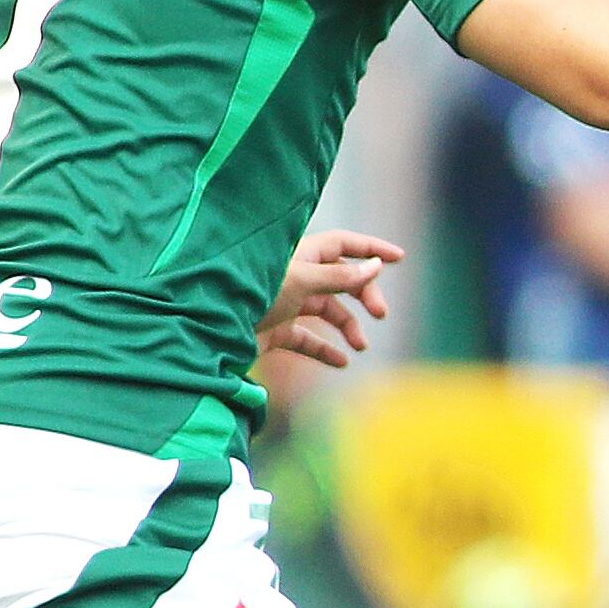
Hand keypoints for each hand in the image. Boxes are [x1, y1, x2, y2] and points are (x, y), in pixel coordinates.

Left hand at [259, 229, 404, 368]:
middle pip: (342, 280)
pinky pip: (308, 340)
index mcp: (302, 256)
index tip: (399, 258)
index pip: (344, 244)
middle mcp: (296, 277)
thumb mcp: (302, 281)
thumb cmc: (252, 294)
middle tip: (381, 314)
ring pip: (328, 312)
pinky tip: (341, 362)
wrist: (209, 328)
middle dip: (365, 295)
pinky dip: (326, 350)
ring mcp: (286, 304)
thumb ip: (340, 277)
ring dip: (349, 327)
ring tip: (360, 346)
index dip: (371, 248)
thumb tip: (376, 266)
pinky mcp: (277, 331)